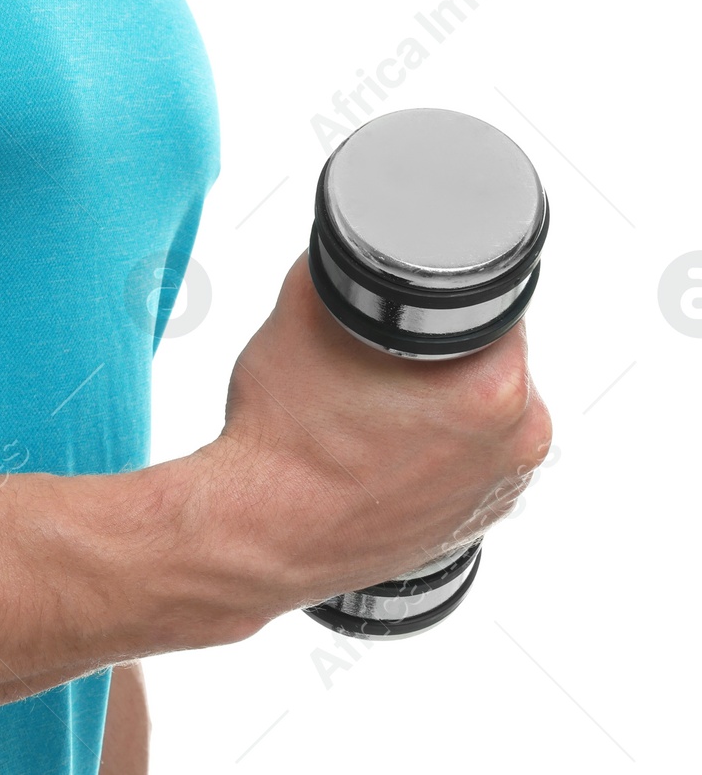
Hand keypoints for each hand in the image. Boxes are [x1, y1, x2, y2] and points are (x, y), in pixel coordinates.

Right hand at [194, 251, 552, 622]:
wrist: (258, 536)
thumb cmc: (284, 439)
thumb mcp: (304, 310)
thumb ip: (339, 260)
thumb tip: (350, 238)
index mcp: (497, 392)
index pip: (500, 308)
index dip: (452, 295)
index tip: (410, 303)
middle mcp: (516, 448)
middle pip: (493, 360)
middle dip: (446, 349)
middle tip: (378, 351)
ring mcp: (497, 496)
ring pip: (480, 412)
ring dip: (442, 398)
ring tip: (372, 402)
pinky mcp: (471, 528)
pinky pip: (464, 460)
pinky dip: (431, 446)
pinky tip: (377, 444)